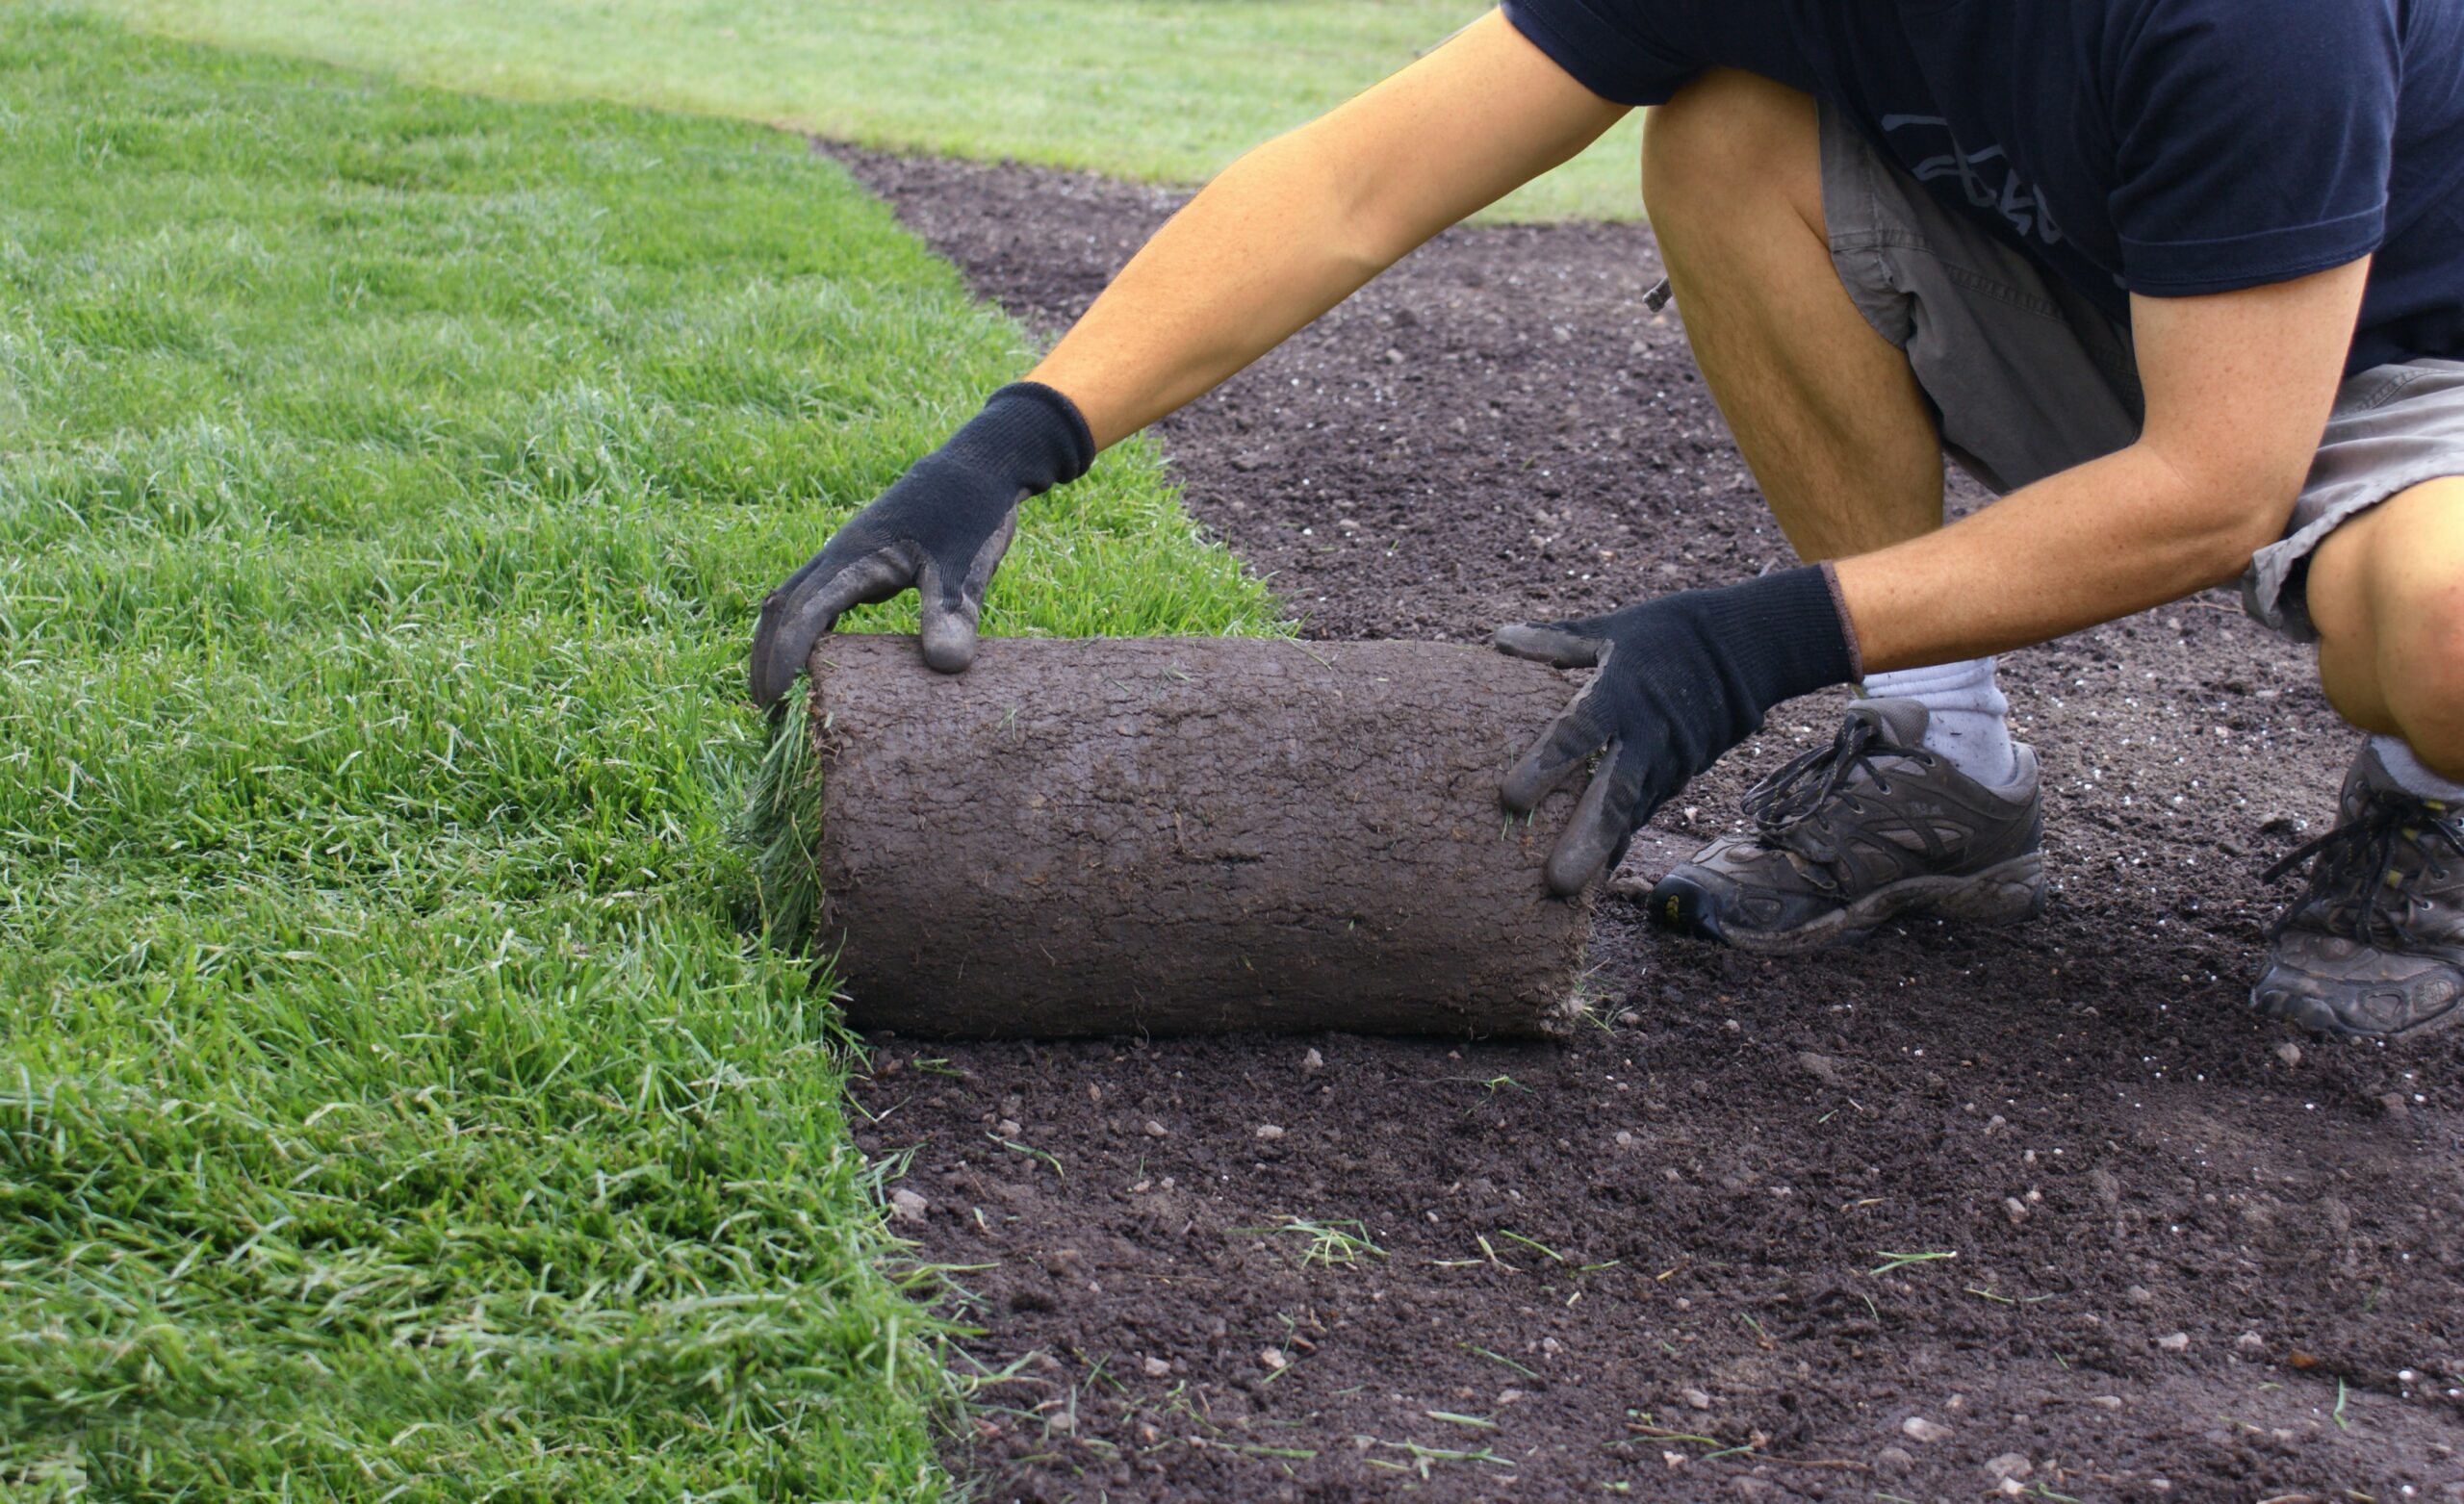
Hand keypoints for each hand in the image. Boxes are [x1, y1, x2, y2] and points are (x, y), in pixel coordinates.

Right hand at [749, 382, 1093, 705]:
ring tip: (776, 695)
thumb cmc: (971, 517)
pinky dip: (804, 631)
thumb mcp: (967, 568)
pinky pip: (815, 599)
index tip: (776, 701)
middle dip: (766, 657)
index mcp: (855, 558)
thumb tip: (945, 666)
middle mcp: (838, 557)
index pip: (805, 613)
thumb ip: (954, 613)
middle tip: (765, 713)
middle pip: (781, 609)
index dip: (785, 657)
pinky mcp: (859, 563)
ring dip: (777, 643)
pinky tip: (814, 663)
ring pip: (792, 601)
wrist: (977, 471)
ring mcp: (844, 558)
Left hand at [1492, 564, 1859, 895]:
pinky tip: (1596, 876)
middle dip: (1585, 837)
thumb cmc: (1661, 636)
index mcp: (1621, 693)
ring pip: (1631, 814)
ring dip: (1601, 852)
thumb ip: (1553, 642)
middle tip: (1555, 880)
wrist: (1740, 651)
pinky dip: (1621, 844)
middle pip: (1613, 791)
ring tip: (1568, 892)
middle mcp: (1646, 735)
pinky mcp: (1677, 778)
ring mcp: (1666, 763)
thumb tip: (1497, 640)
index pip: (1580, 731)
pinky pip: (1643, 815)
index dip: (1547, 763)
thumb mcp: (1609, 630)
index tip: (1510, 798)